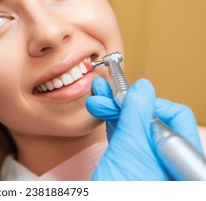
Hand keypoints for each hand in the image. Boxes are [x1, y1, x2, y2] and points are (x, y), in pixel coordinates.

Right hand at [86, 77, 202, 179]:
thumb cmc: (121, 192)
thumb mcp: (130, 150)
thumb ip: (137, 115)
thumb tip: (142, 88)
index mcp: (181, 161)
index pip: (175, 117)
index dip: (149, 103)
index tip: (125, 94)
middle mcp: (169, 162)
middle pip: (153, 120)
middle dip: (126, 104)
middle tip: (106, 93)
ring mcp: (151, 164)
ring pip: (136, 127)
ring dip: (116, 110)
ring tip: (98, 96)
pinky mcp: (134, 165)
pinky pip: (127, 137)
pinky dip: (113, 122)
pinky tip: (103, 109)